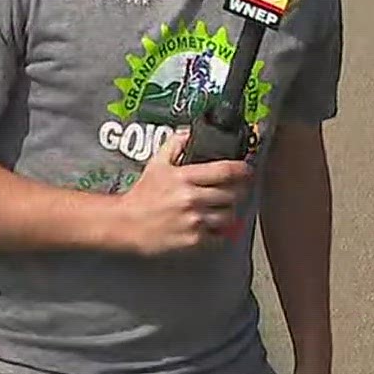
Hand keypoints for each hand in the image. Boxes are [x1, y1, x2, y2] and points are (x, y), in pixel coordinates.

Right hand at [99, 127, 254, 255]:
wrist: (125, 224)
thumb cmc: (142, 195)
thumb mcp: (156, 164)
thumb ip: (175, 145)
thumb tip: (189, 133)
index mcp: (184, 177)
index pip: (225, 170)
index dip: (242, 169)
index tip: (247, 170)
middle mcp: (191, 199)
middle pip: (233, 194)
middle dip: (238, 191)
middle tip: (236, 190)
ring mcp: (194, 221)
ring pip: (229, 215)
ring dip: (229, 211)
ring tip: (222, 208)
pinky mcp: (194, 240)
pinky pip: (220, 236)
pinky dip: (220, 232)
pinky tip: (213, 226)